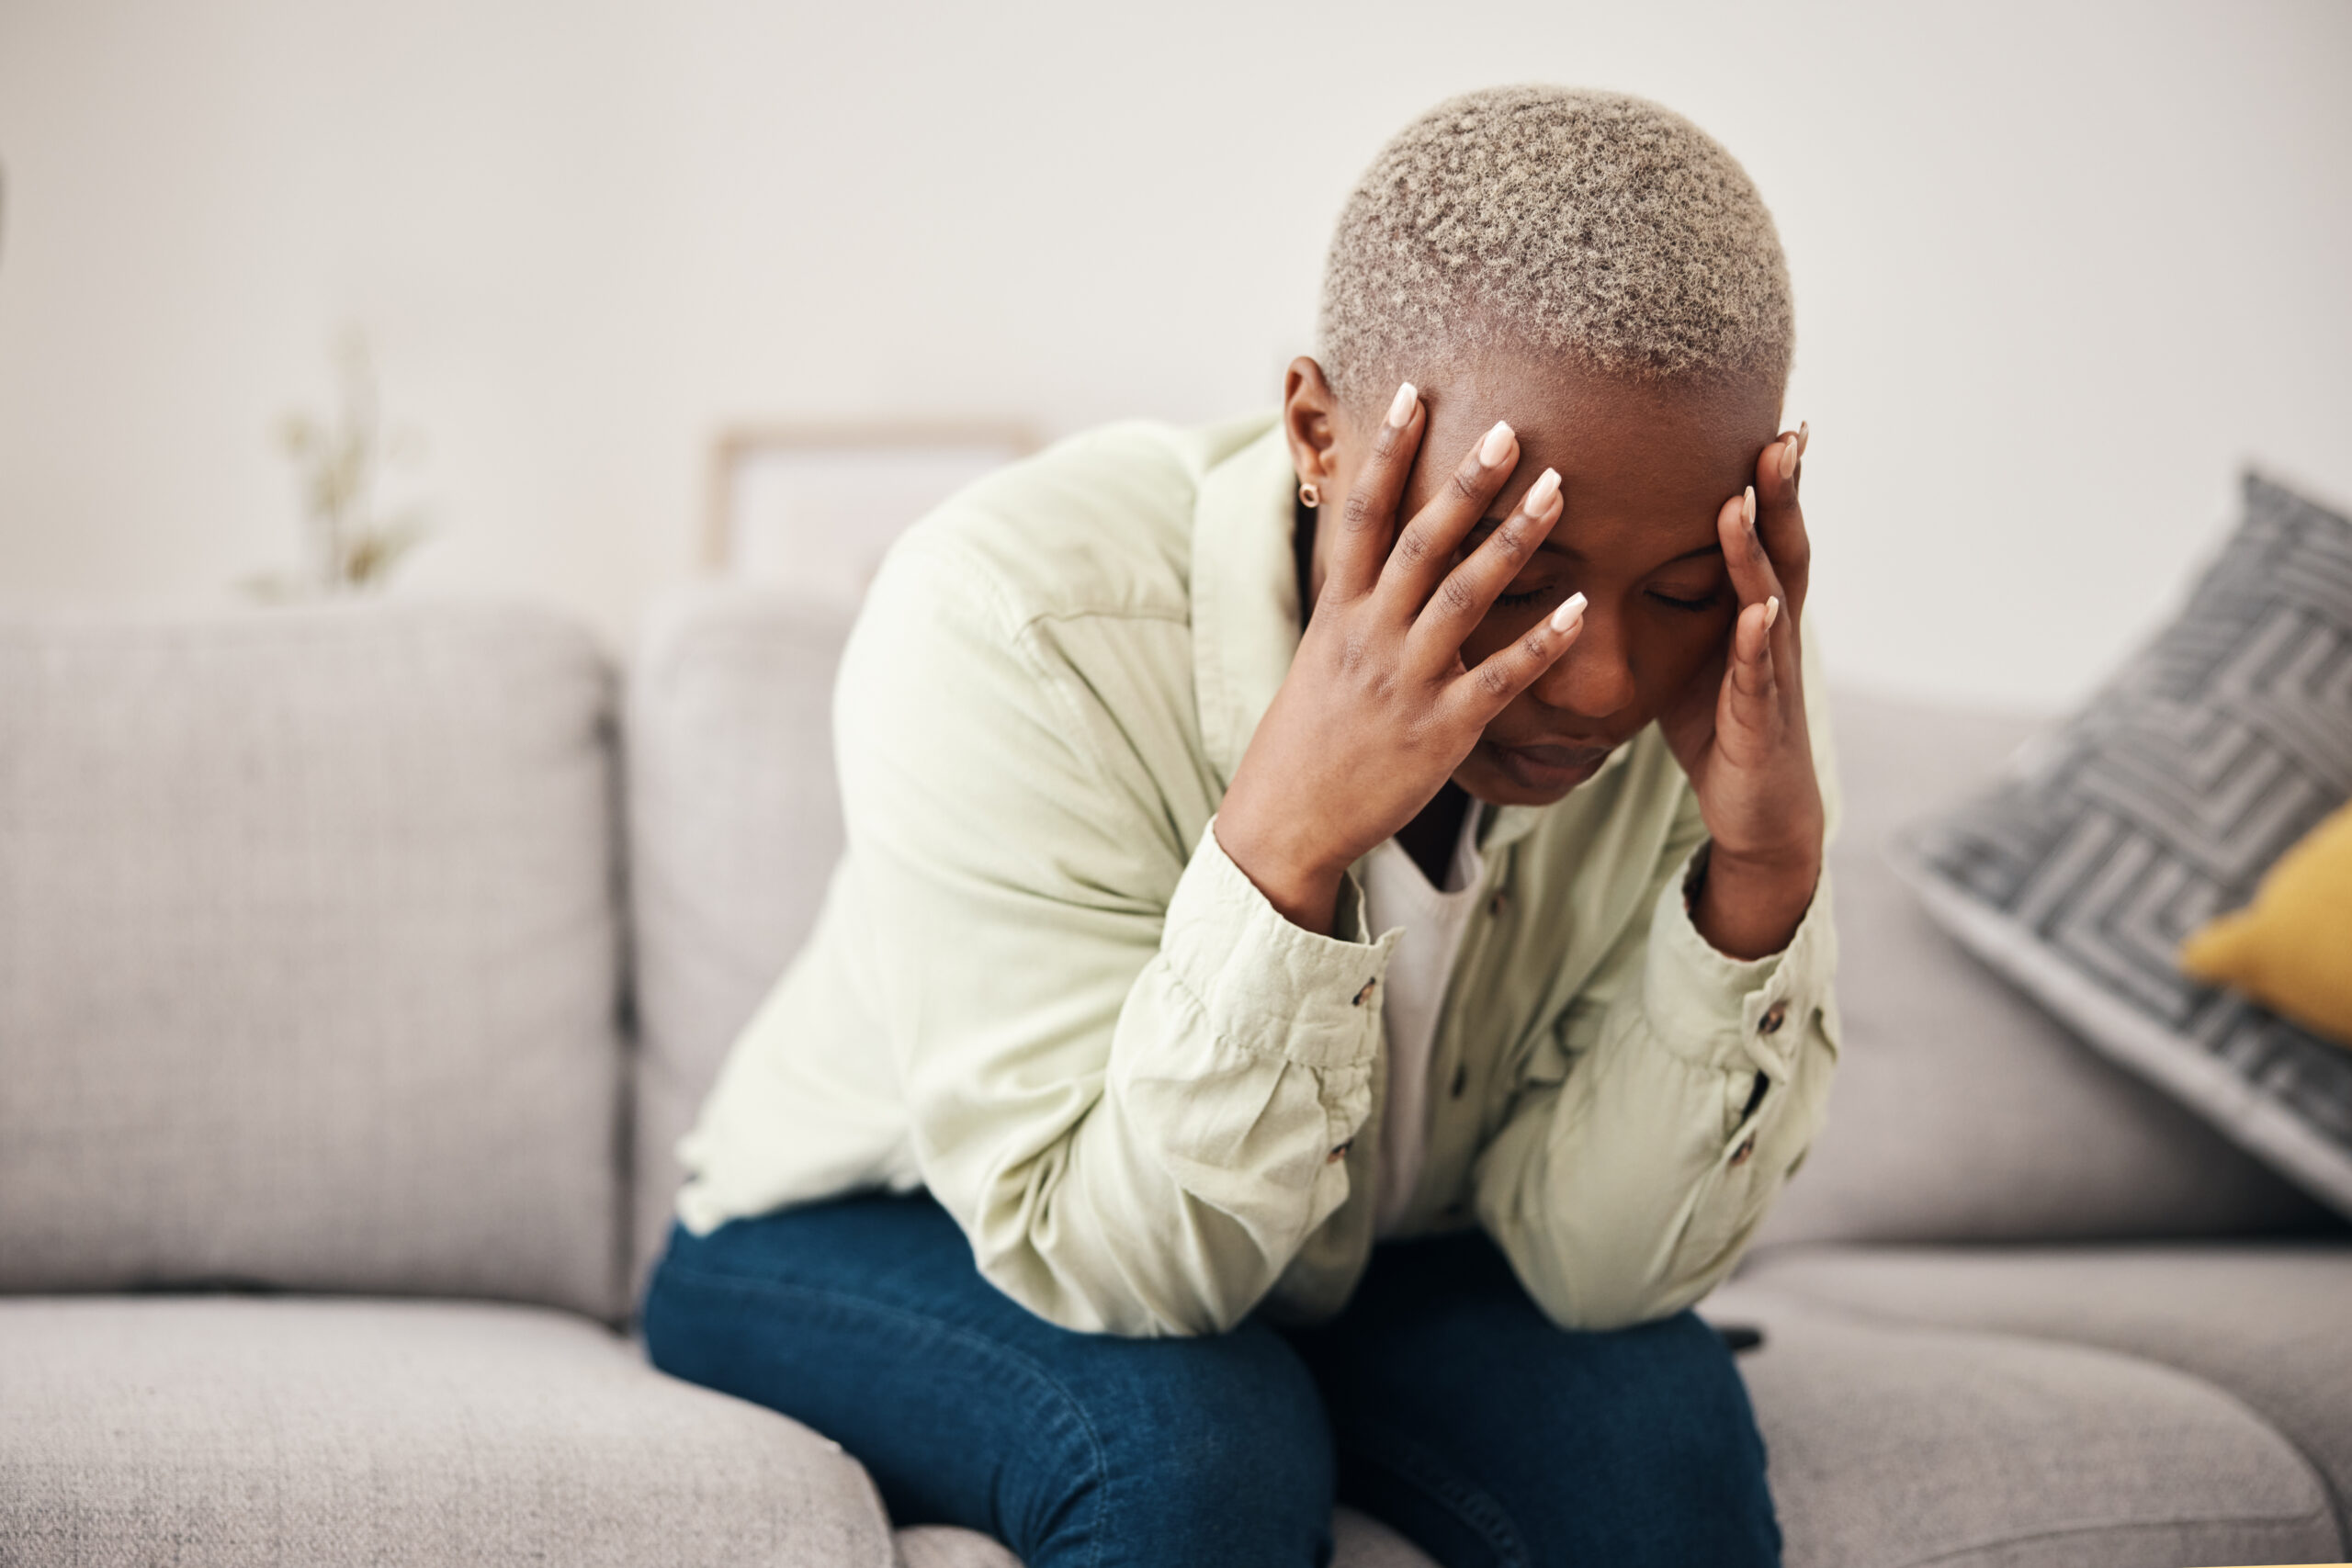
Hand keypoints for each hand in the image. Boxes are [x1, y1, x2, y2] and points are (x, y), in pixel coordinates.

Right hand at [1215, 385, 1585, 933]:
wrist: (1286, 821)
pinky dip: (1544, 640)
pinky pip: (1501, 677)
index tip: (1413, 392)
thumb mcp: (1320, 657)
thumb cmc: (1305, 740)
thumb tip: (1378, 558)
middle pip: (1421, 541)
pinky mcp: (1441, 730)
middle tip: (1511, 428)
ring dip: (1515, 539)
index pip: (1360, 514)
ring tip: (1559, 489)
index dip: (1387, 451)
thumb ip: (1357, 607)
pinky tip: (1584, 605)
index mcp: (1338, 612)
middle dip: (1466, 482)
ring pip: (1465, 595)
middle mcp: (1369, 636)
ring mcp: (1406, 681)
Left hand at [1657, 425, 1824, 959]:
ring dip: (1761, 551)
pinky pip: (1757, 677)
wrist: (1757, 811)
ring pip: (1770, 602)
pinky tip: (1755, 613)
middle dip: (1781, 494)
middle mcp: (1771, 631)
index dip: (1767, 481)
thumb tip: (1619, 543)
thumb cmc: (1719, 725)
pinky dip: (1756, 642)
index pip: (1761, 533)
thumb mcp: (1689, 650)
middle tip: (1783, 434)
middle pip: (1781, 550)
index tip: (1769, 419)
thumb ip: (1671, 596)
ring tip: (1749, 501)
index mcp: (1750, 610)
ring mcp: (1769, 675)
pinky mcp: (1758, 722)